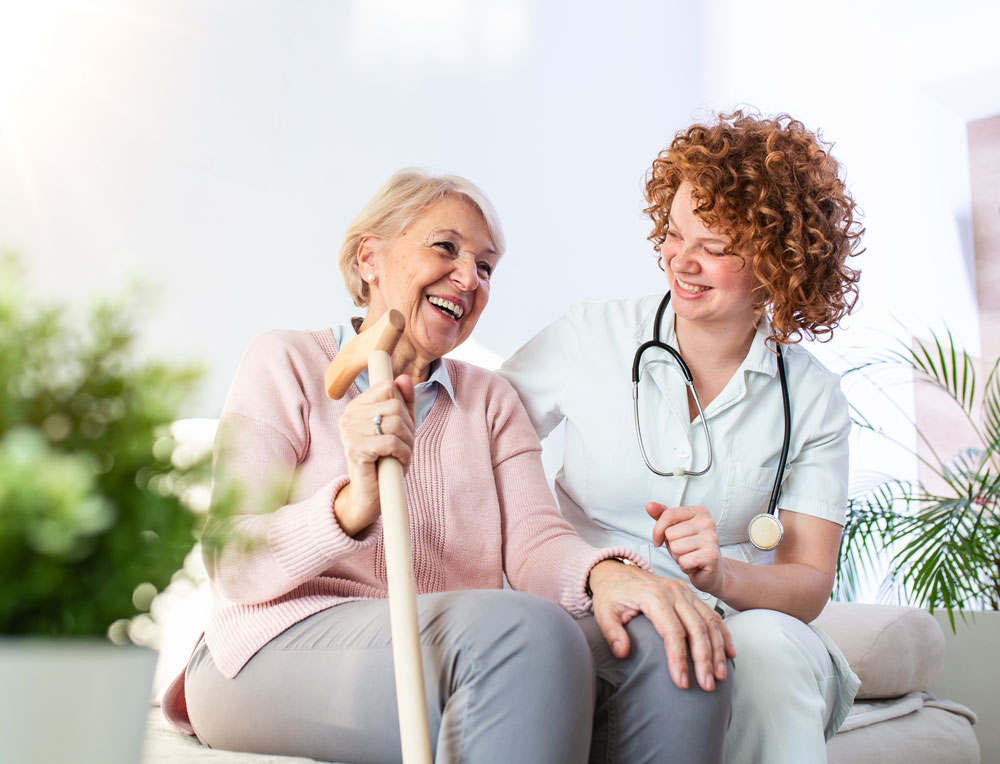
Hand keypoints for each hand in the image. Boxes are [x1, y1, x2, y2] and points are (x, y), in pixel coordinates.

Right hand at [334, 375, 415, 534]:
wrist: (371, 494)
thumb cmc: (385, 459)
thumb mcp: (400, 427)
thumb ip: (403, 402)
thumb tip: (404, 378)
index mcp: (357, 406)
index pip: (388, 387)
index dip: (403, 406)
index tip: (402, 426)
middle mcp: (349, 416)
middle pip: (395, 405)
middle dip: (408, 427)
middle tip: (404, 445)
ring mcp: (349, 432)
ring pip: (395, 423)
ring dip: (407, 442)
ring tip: (401, 454)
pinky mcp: (355, 449)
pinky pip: (391, 442)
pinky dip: (403, 453)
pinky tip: (399, 461)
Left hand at [589, 560, 734, 690]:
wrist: (617, 573)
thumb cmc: (612, 595)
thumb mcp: (603, 612)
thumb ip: (612, 633)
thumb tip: (623, 653)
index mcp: (653, 596)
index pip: (672, 631)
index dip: (678, 658)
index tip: (681, 682)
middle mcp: (673, 592)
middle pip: (696, 628)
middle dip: (704, 659)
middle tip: (707, 685)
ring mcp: (684, 592)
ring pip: (709, 622)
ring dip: (717, 650)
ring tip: (719, 675)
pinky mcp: (690, 595)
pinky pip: (712, 615)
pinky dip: (723, 634)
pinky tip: (729, 653)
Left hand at [647, 502, 725, 597]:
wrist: (712, 570)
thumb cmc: (691, 548)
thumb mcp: (675, 529)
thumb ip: (662, 516)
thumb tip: (649, 505)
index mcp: (699, 512)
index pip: (669, 514)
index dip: (658, 530)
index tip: (658, 540)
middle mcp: (708, 522)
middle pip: (670, 533)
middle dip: (672, 546)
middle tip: (685, 550)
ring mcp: (711, 538)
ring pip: (675, 547)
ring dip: (678, 557)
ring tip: (689, 556)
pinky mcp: (712, 555)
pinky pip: (684, 561)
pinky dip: (685, 567)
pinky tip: (694, 565)